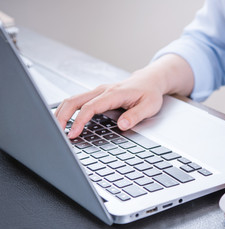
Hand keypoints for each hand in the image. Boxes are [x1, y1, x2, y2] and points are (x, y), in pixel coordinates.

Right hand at [54, 54, 193, 138]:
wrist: (149, 80)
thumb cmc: (150, 93)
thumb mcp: (149, 106)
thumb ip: (136, 115)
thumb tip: (122, 125)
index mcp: (114, 93)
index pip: (91, 107)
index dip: (80, 120)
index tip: (73, 133)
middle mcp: (102, 90)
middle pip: (74, 100)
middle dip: (62, 116)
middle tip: (56, 133)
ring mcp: (98, 92)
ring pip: (73, 99)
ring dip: (61, 113)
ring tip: (56, 129)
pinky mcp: (96, 95)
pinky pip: (77, 101)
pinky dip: (68, 111)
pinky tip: (64, 122)